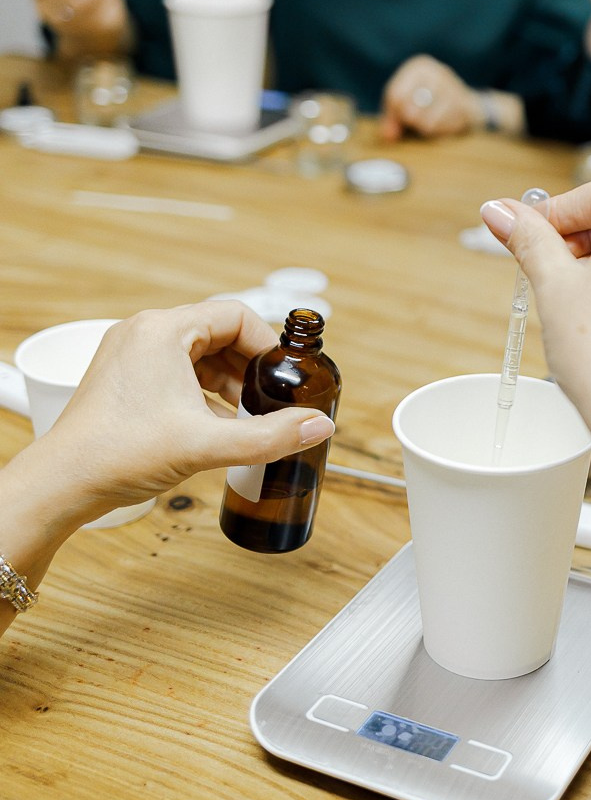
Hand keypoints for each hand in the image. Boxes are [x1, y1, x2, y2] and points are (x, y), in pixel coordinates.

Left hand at [42, 301, 334, 520]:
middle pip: (216, 332)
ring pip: (195, 353)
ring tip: (247, 413)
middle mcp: (143, 332)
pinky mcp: (122, 377)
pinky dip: (200, 390)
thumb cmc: (120, 453)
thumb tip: (319, 425)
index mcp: (163, 330)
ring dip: (226, 379)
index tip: (284, 376)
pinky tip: (216, 421)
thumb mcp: (208, 444)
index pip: (233, 316)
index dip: (267, 345)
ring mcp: (129, 354)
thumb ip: (270, 436)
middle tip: (271, 397)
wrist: (63, 484)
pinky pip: (174, 370)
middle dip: (248, 366)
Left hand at [379, 54, 483, 139]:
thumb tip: (387, 135)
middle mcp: (438, 72)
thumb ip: (392, 119)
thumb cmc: (428, 103)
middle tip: (416, 122)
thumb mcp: (405, 105)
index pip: (395, 95)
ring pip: (426, 122)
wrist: (466, 103)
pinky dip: (440, 132)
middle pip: (409, 110)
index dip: (394, 114)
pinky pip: (443, 128)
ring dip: (425, 129)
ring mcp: (454, 88)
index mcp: (419, 67)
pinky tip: (443, 124)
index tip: (401, 119)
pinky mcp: (466, 106)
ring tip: (429, 124)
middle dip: (410, 122)